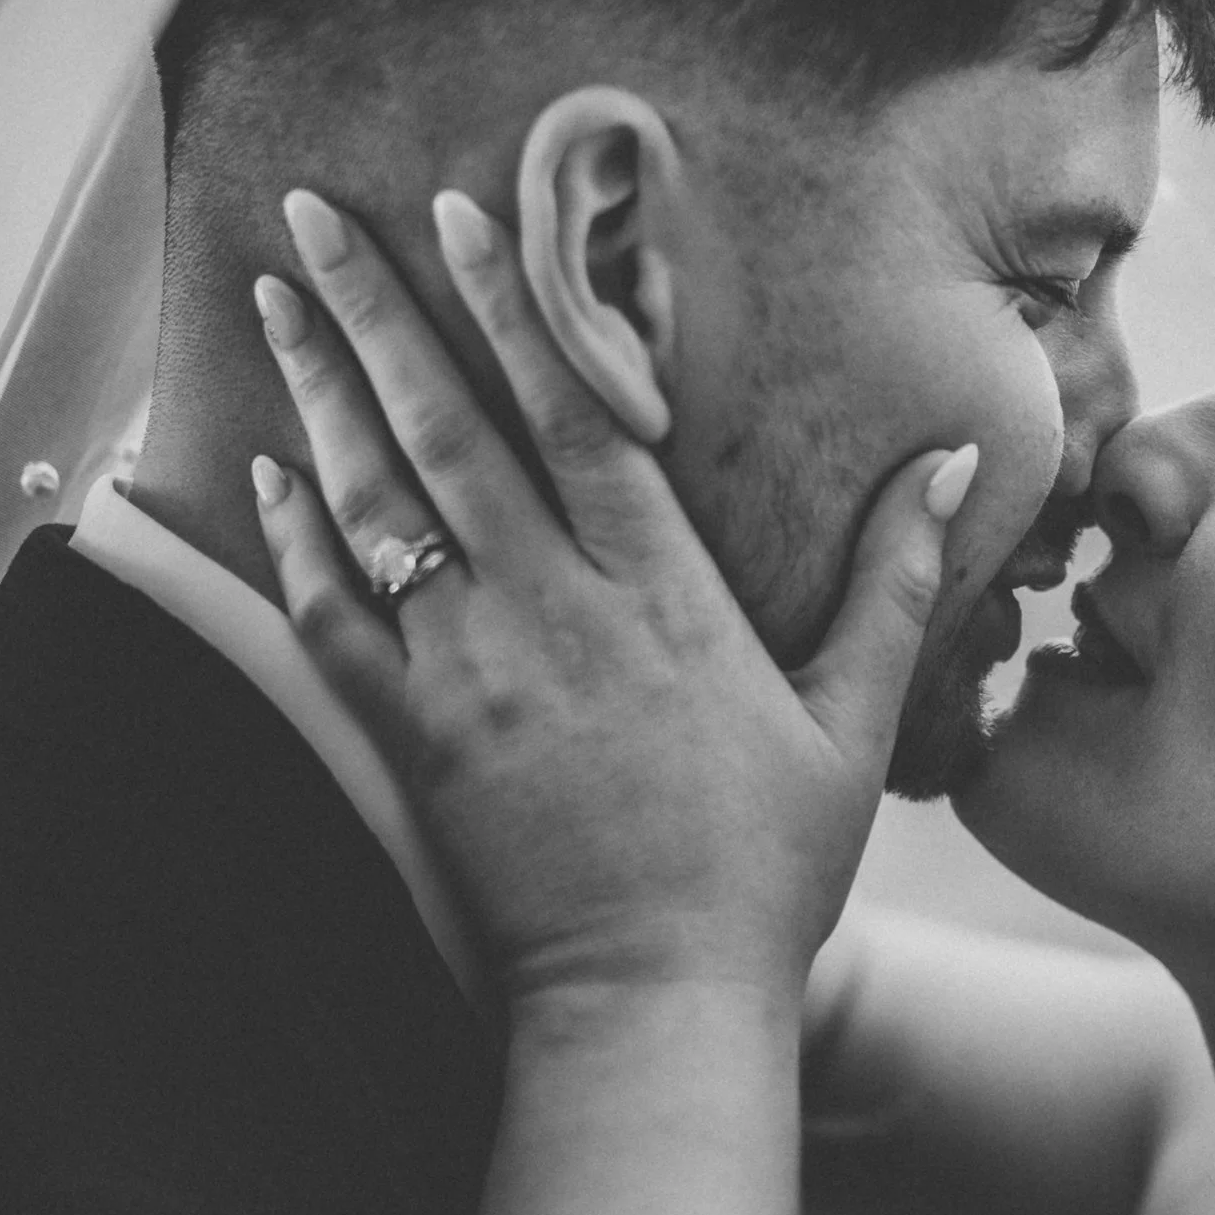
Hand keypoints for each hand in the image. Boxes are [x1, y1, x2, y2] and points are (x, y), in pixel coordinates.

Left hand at [249, 189, 976, 1008]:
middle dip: (376, 311)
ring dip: (321, 394)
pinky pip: (334, 619)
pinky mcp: (414, 742)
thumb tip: (946, 465)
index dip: (514, 306)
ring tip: (275, 299)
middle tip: (314, 213)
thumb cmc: (763, 873)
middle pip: (448, 429)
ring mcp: (470, 676)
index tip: (459, 215)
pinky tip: (267, 471)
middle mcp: (551, 614)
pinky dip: (296, 540)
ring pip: (377, 505)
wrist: (650, 1001)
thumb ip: (892, 586)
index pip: (575, 413)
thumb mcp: (853, 726)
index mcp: (660, 595)